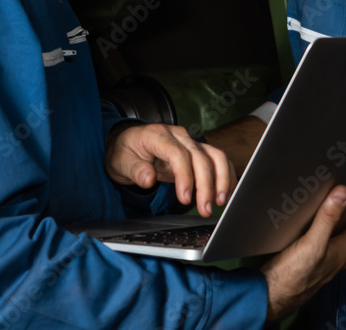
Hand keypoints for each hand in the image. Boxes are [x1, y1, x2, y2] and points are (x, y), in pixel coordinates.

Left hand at [104, 123, 235, 216]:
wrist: (129, 143)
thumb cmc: (125, 152)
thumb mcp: (120, 161)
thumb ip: (135, 170)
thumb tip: (148, 179)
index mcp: (158, 135)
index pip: (177, 154)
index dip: (185, 176)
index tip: (185, 198)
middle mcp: (178, 136)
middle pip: (200, 157)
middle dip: (206, 185)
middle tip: (205, 209)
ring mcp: (190, 142)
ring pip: (215, 156)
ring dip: (221, 180)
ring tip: (219, 203)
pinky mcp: (198, 151)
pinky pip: (218, 160)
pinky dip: (225, 176)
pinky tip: (225, 194)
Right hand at [261, 186, 345, 321]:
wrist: (272, 298)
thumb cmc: (292, 273)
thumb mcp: (312, 243)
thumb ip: (327, 219)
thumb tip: (343, 193)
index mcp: (340, 252)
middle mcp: (336, 262)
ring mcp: (325, 269)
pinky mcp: (311, 271)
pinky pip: (335, 257)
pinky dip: (342, 248)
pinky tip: (333, 248)